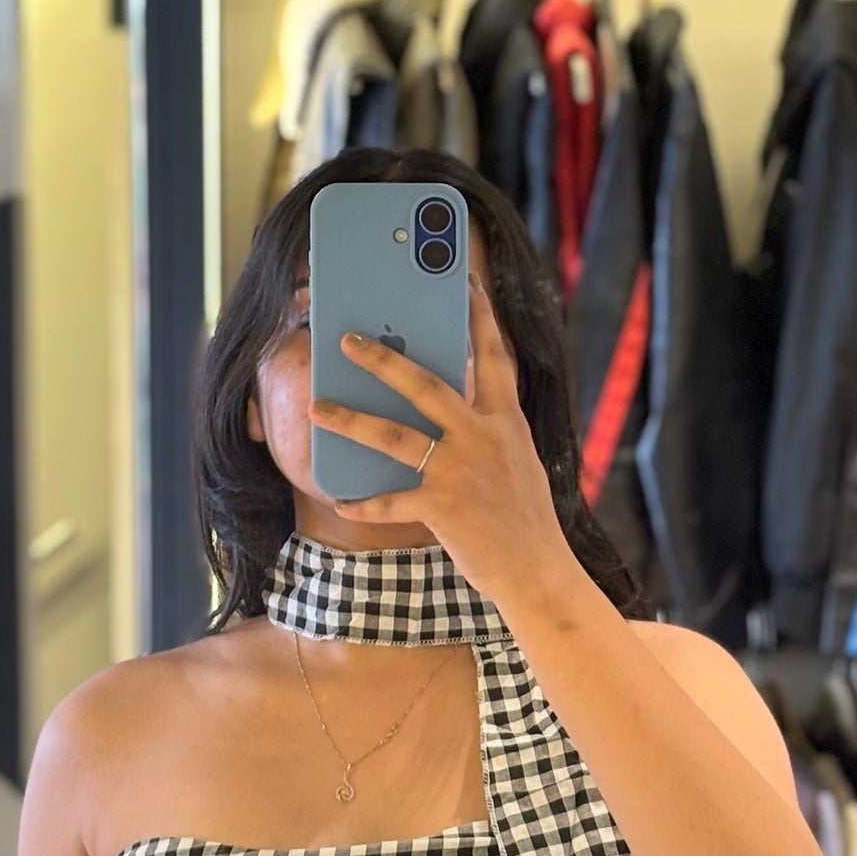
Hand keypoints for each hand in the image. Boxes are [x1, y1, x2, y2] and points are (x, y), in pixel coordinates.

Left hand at [309, 271, 573, 610]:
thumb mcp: (516, 460)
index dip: (480, 318)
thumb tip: (456, 400)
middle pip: (424, 385)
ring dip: (349, 419)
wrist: (540, 572)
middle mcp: (482, 438)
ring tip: (316, 406)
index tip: (466, 284)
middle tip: (349, 339)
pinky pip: (391, 502)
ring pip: (394, 435)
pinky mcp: (443, 509)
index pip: (494, 357)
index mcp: (506, 422)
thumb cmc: (525, 518)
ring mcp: (461, 472)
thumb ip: (489, 428)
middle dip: (382, 358)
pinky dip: (364, 502)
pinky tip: (342, 499)